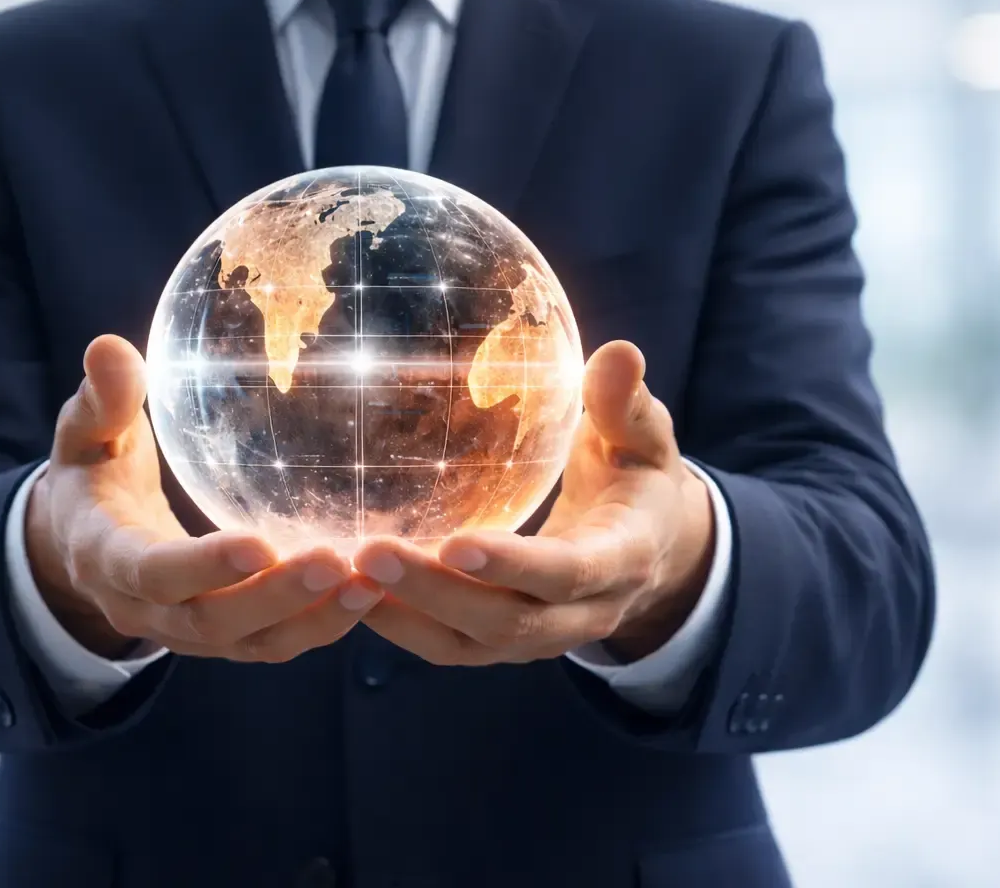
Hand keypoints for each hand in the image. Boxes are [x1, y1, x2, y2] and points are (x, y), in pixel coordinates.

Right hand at [25, 335, 382, 661]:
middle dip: (274, 598)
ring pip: (252, 644)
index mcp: (107, 558)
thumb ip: (100, 400)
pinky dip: (320, 624)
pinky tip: (369, 591)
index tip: (259, 544)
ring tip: (368, 584)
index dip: (204, 565)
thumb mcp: (83, 434)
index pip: (154, 572)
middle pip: (213, 620)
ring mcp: (187, 632)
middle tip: (334, 563)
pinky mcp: (224, 638)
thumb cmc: (92, 473)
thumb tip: (109, 348)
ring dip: (312, 620)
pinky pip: (274, 642)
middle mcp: (146, 609)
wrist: (81, 547)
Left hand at [355, 340, 714, 665]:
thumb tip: (618, 353)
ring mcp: (539, 638)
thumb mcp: (646, 441)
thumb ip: (628, 405)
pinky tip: (350, 587)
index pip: (567, 574)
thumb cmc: (638, 480)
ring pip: (467, 644)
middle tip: (370, 553)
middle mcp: (581, 614)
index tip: (455, 544)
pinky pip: (447, 646)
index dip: (515, 567)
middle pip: (505, 620)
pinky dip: (399, 624)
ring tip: (346, 574)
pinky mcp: (502, 644)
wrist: (653, 554)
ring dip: (405, 614)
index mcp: (622, 561)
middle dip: (436, 593)